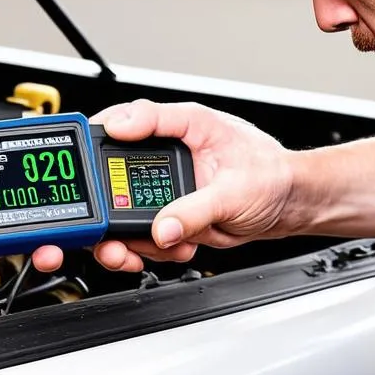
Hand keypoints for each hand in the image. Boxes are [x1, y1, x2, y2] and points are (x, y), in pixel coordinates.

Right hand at [31, 99, 297, 273]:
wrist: (286, 205)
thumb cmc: (270, 174)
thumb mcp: (235, 187)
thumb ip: (195, 208)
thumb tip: (162, 226)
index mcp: (176, 128)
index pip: (125, 121)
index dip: (98, 136)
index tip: (88, 158)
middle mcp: (160, 157)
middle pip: (107, 176)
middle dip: (99, 210)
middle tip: (99, 233)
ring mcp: (158, 189)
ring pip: (116, 215)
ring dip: (124, 241)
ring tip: (143, 251)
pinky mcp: (163, 217)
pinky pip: (137, 240)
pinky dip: (147, 253)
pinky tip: (175, 248)